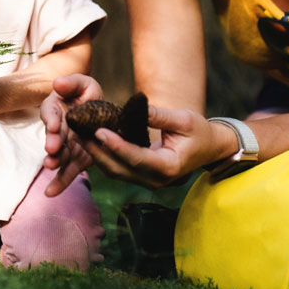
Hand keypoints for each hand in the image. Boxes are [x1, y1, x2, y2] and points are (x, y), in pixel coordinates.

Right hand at [40, 74, 103, 196]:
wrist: (102, 115)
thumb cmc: (88, 96)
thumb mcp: (84, 84)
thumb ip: (71, 83)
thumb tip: (57, 83)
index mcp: (57, 109)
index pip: (51, 113)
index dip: (51, 119)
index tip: (54, 125)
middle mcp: (58, 129)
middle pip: (53, 136)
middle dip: (52, 142)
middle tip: (52, 148)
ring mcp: (66, 146)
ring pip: (58, 155)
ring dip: (54, 161)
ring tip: (51, 166)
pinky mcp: (76, 159)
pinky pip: (67, 172)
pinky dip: (59, 182)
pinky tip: (51, 192)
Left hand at [80, 104, 222, 188]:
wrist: (209, 148)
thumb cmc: (199, 132)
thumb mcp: (184, 119)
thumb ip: (160, 116)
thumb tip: (136, 107)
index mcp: (169, 167)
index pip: (137, 158)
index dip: (116, 145)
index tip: (99, 131)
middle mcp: (156, 180)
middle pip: (120, 169)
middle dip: (97, 151)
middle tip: (79, 131)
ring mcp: (148, 181)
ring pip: (115, 172)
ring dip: (96, 154)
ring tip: (79, 134)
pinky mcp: (141, 177)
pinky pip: (118, 169)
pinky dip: (104, 155)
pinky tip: (91, 140)